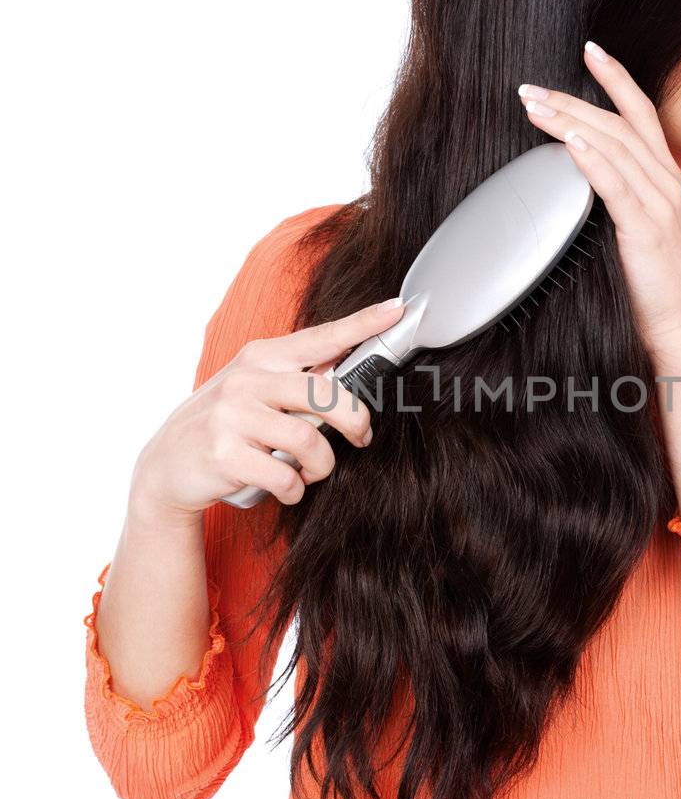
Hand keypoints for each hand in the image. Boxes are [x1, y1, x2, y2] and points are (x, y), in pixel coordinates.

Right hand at [130, 298, 405, 516]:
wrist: (166, 464)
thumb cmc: (224, 424)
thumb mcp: (254, 389)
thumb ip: (295, 379)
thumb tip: (350, 370)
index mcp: (261, 357)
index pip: (321, 337)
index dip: (362, 324)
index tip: (396, 310)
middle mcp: (247, 380)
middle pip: (326, 393)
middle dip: (356, 422)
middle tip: (360, 438)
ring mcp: (232, 416)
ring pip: (309, 441)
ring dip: (320, 466)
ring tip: (311, 471)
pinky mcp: (224, 454)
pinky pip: (284, 476)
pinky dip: (294, 488)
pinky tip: (285, 486)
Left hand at [519, 41, 680, 360]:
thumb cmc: (660, 289)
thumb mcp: (646, 232)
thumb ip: (626, 200)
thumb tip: (590, 179)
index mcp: (665, 181)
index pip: (642, 115)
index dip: (617, 79)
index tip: (591, 51)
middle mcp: (665, 185)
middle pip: (618, 123)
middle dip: (574, 98)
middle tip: (531, 86)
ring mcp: (658, 206)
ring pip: (613, 146)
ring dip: (571, 120)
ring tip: (534, 105)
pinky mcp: (645, 231)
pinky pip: (616, 186)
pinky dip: (592, 158)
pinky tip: (568, 141)